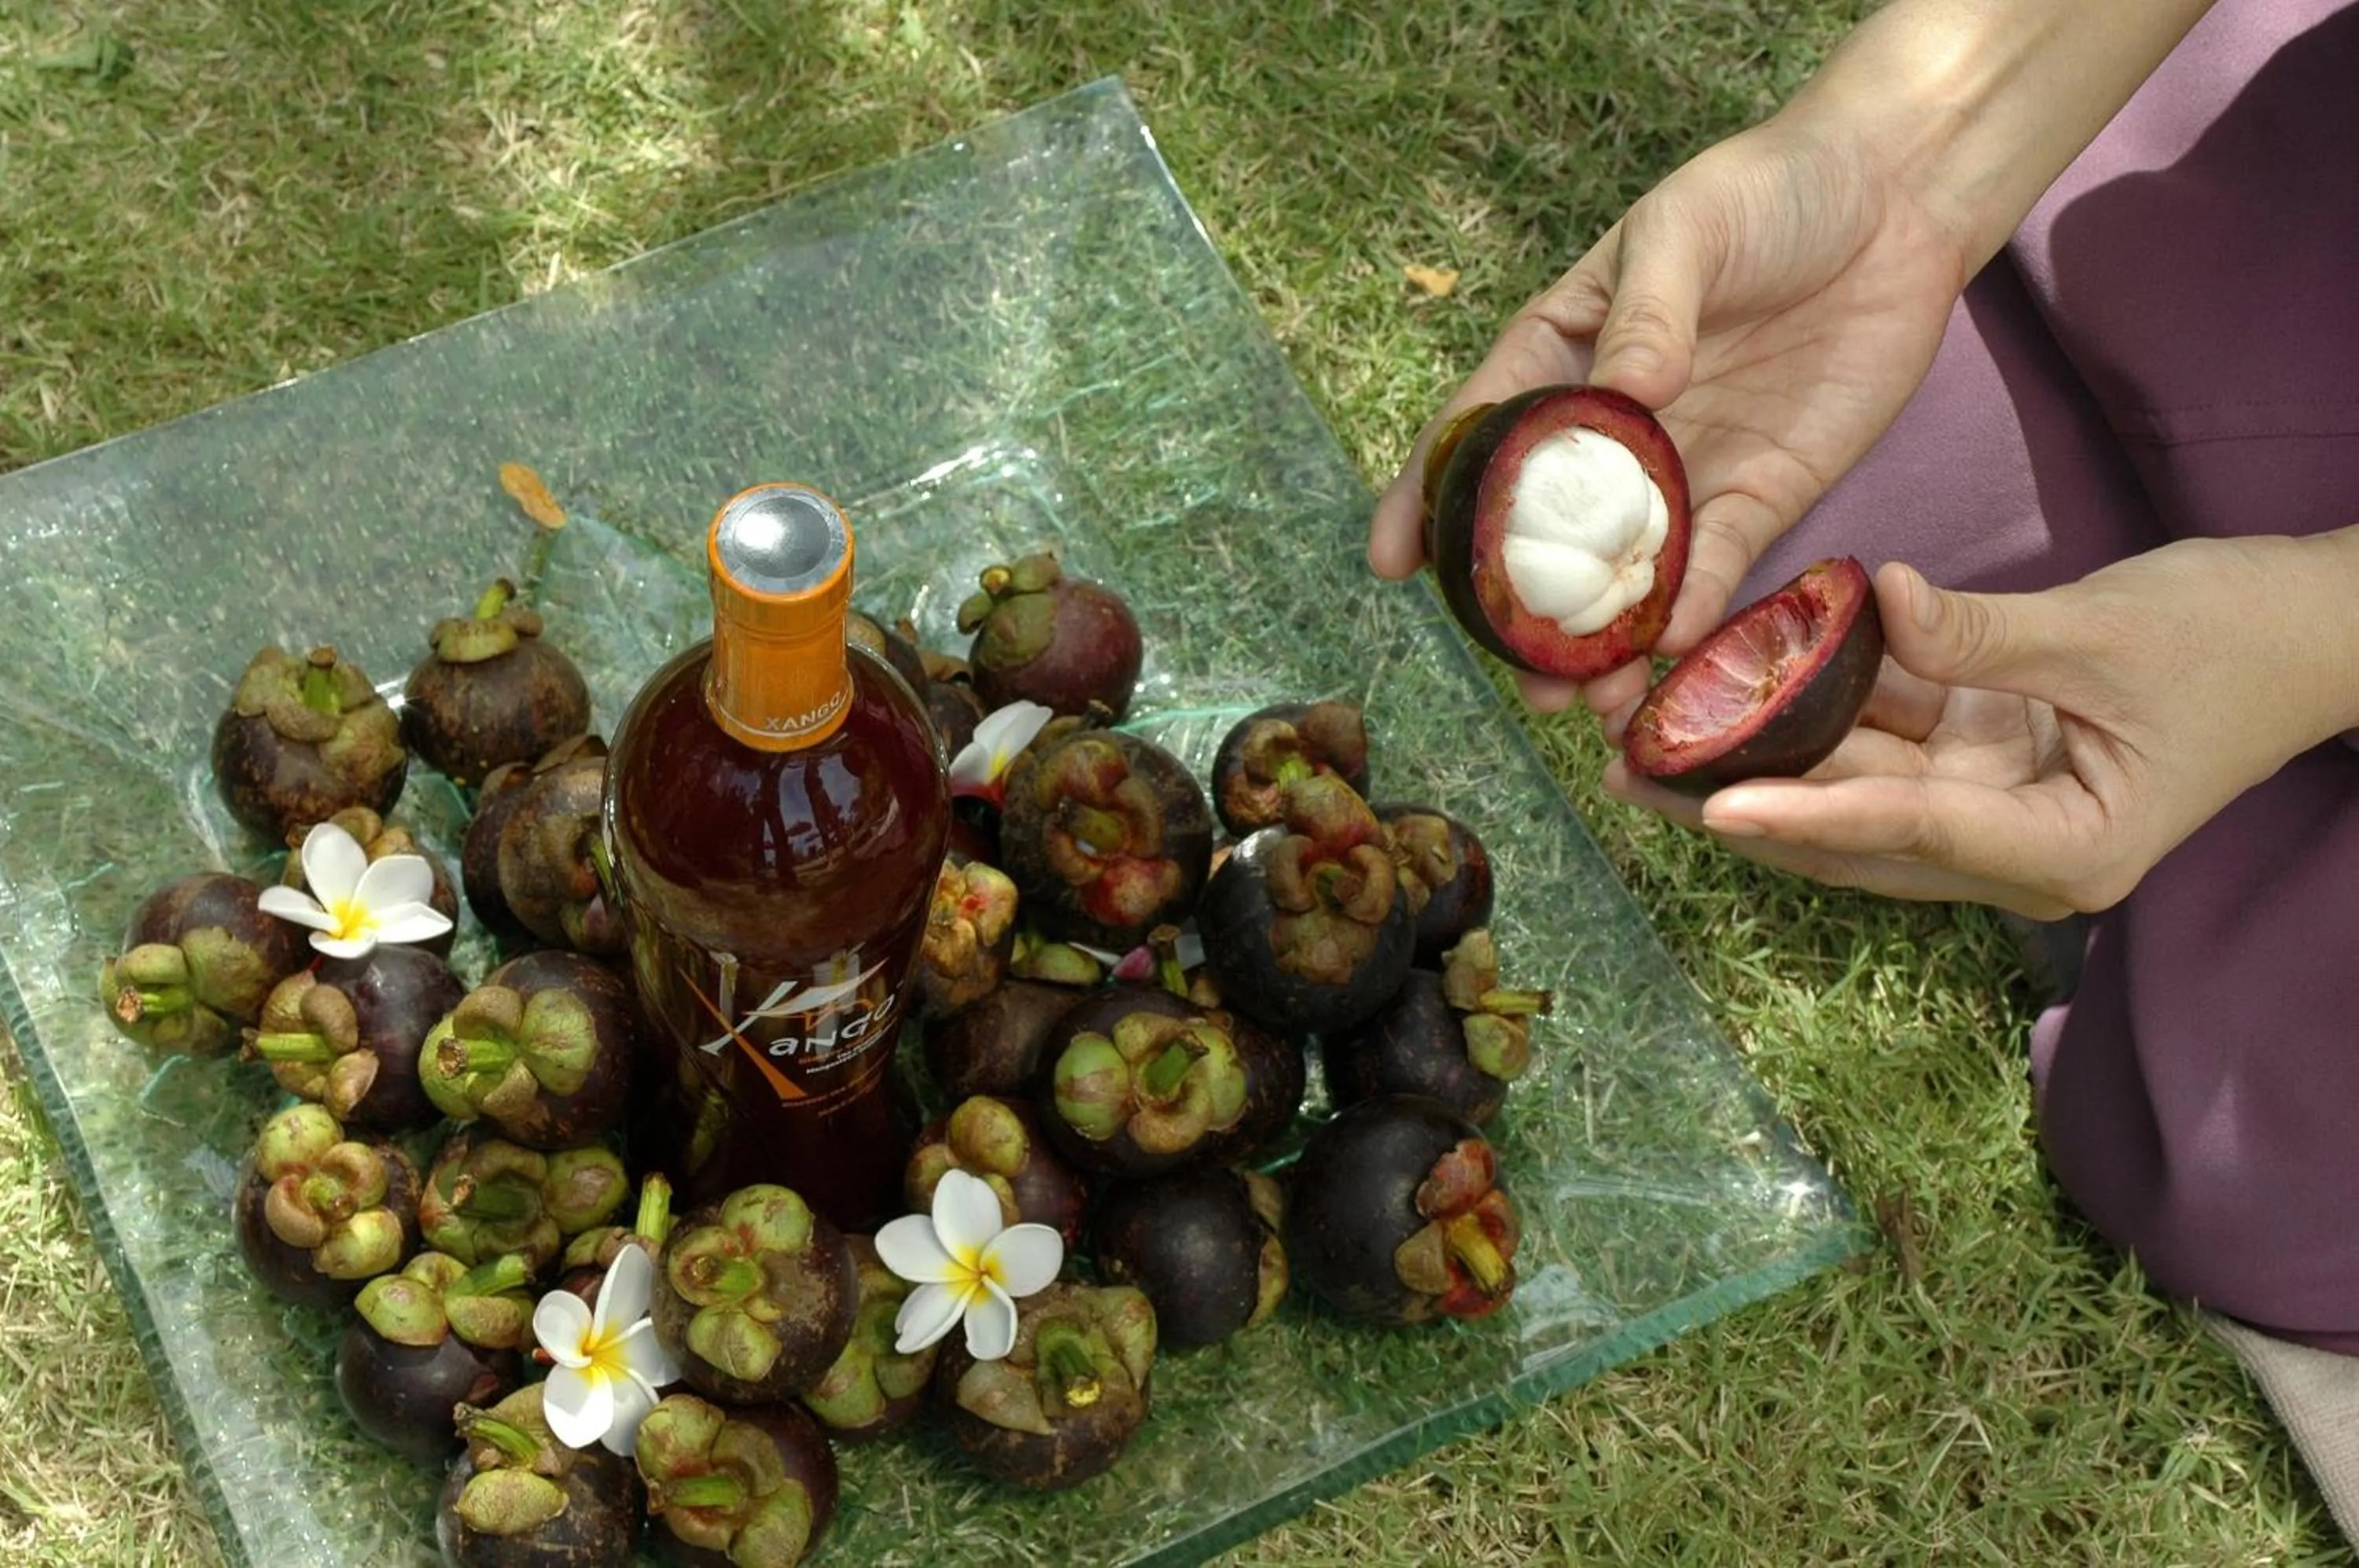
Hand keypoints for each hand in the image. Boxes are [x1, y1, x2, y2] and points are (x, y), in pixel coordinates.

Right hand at [1368, 111, 1970, 715]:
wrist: (1894, 203)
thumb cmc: (1767, 193)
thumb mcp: (1686, 229)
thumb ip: (1650, 313)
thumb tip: (1626, 392)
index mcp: (1563, 355)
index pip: (1481, 435)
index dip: (1429, 499)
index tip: (1392, 563)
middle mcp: (1611, 431)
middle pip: (1547, 531)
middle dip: (1523, 607)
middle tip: (1513, 670)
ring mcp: (1683, 471)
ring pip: (1626, 571)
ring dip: (1604, 638)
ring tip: (1585, 701)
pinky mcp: (1760, 495)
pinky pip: (1717, 566)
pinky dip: (1692, 611)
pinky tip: (1672, 650)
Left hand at [1604, 541, 2349, 919]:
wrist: (2316, 630)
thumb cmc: (2238, 637)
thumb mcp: (2110, 630)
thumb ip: (1987, 633)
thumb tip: (1882, 604)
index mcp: (2065, 849)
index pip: (1910, 830)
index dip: (1807, 817)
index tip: (1713, 809)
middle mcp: (2017, 847)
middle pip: (1856, 835)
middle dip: (1741, 805)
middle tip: (1627, 776)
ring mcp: (1999, 802)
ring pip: (1855, 793)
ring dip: (1758, 764)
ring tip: (1643, 741)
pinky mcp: (1988, 755)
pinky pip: (1886, 743)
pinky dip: (1816, 716)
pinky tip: (1729, 687)